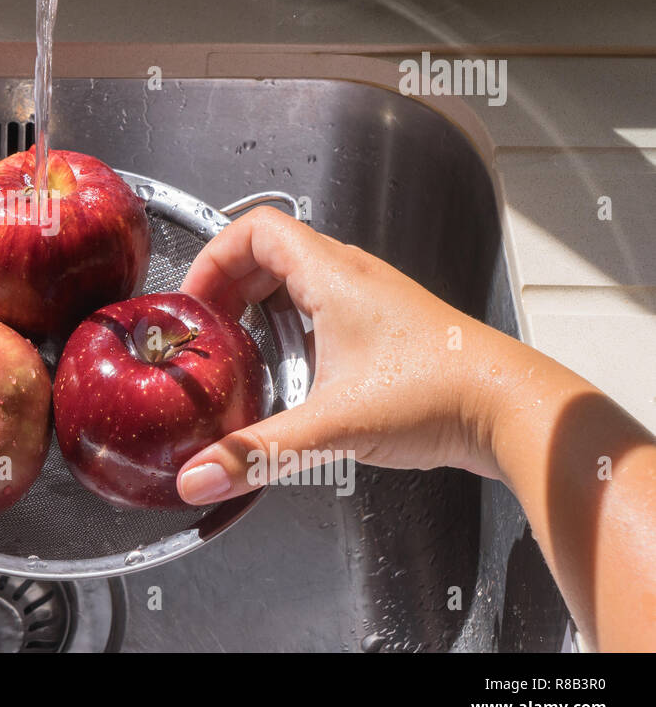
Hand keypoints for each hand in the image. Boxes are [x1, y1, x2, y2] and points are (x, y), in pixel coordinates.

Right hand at [175, 207, 522, 503]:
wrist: (513, 409)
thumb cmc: (442, 395)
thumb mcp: (332, 426)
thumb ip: (257, 452)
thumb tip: (199, 476)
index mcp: (333, 276)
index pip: (254, 230)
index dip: (213, 258)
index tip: (194, 301)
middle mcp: (354, 276)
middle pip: (269, 252)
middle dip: (229, 285)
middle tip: (209, 327)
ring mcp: (373, 298)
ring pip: (298, 279)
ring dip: (261, 304)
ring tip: (242, 346)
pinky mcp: (387, 326)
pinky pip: (324, 306)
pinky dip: (294, 326)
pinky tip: (293, 372)